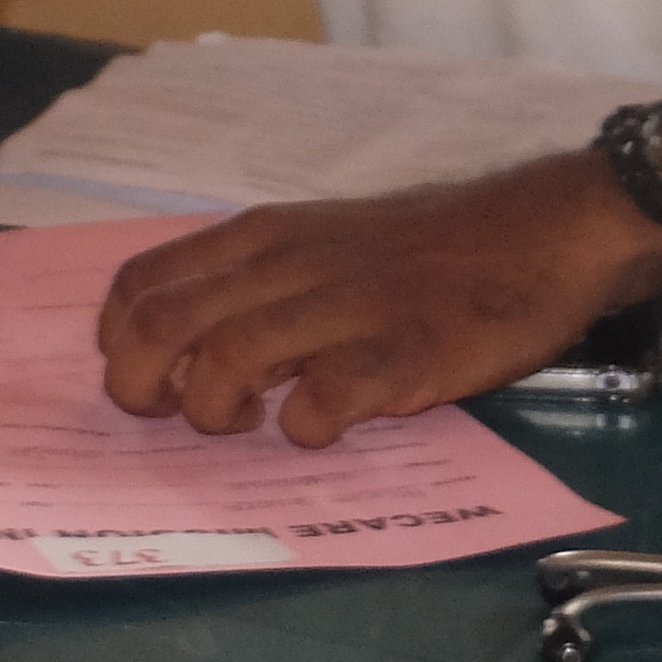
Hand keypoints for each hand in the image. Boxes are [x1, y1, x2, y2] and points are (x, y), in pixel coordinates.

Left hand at [96, 152, 661, 447]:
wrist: (541, 233)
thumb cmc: (428, 247)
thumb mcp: (326, 241)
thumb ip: (261, 281)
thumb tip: (192, 346)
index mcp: (263, 237)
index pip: (141, 282)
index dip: (119, 341)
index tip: (147, 375)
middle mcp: (288, 266)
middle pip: (163, 327)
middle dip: (142, 389)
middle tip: (177, 417)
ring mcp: (344, 308)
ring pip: (227, 361)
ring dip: (216, 410)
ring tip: (250, 424)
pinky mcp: (402, 353)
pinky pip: (322, 402)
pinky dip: (306, 429)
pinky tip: (326, 427)